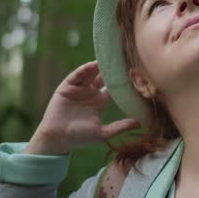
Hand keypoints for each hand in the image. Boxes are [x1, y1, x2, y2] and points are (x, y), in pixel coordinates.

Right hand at [24, 61, 139, 154]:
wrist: (58, 138)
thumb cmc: (80, 137)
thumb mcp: (103, 133)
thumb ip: (120, 127)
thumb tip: (141, 124)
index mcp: (99, 102)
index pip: (113, 87)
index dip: (122, 81)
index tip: (134, 74)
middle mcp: (90, 93)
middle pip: (103, 77)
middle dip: (111, 70)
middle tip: (123, 60)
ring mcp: (78, 89)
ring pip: (90, 73)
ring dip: (98, 66)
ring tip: (109, 59)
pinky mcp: (67, 87)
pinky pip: (77, 75)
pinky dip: (84, 69)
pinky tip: (93, 65)